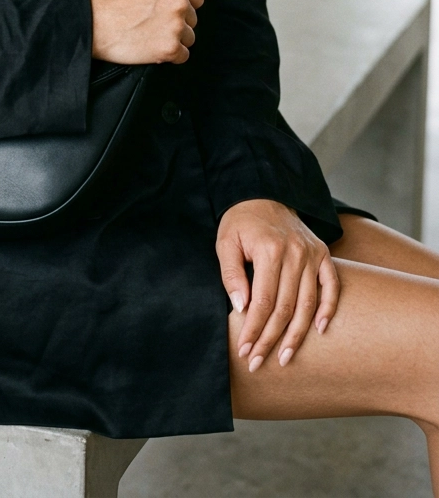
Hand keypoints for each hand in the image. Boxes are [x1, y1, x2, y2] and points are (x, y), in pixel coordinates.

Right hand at [90, 0, 202, 64]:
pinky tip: (152, 47)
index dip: (184, 6)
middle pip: (192, 19)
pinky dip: (170, 55)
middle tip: (153, 25)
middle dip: (176, 24)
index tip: (171, 12)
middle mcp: (178, 2)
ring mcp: (175, 26)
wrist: (92, 23)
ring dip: (174, 40)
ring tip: (151, 36)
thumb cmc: (111, 1)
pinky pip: (183, 56)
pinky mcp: (169, 48)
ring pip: (189, 38)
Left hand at [216, 199, 339, 370]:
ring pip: (308, 304)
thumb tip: (242, 308)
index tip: (245, 351)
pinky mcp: (323, 254)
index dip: (254, 329)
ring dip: (297, 335)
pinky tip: (320, 330)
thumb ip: (231, 274)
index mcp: (270, 250)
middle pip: (286, 308)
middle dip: (271, 339)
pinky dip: (328, 309)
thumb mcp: (226, 242)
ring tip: (285, 358)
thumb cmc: (241, 222)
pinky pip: (331, 286)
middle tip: (259, 362)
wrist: (264, 194)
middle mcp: (295, 253)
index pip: (263, 301)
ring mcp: (312, 254)